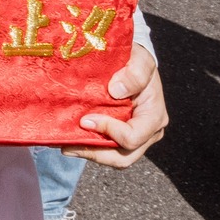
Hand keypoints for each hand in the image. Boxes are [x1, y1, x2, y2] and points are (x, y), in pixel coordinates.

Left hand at [64, 44, 165, 167]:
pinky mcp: (121, 136)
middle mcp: (148, 133)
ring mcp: (136, 137)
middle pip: (123, 158)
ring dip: (88, 153)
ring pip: (113, 158)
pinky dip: (88, 147)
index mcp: (154, 117)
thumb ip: (135, 73)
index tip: (85, 120)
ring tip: (65, 145)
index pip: (133, 137)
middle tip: (67, 146)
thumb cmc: (137, 61)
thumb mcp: (141, 61)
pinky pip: (106, 149)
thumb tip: (116, 91)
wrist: (133, 63)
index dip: (109, 131)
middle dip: (95, 153)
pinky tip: (69, 140)